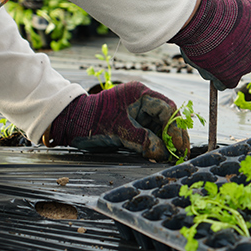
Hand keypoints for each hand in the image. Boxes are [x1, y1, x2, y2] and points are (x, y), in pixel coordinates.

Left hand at [45, 82, 188, 160]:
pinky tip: (161, 154)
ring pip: (161, 126)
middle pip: (167, 117)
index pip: (167, 108)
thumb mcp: (118, 130)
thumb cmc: (90, 121)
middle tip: (181, 153)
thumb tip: (162, 153)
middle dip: (174, 135)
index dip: (175, 127)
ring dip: (167, 141)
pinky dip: (157, 143)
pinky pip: (151, 132)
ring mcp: (138, 111)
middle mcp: (142, 100)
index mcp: (140, 93)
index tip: (178, 145)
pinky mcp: (134, 123)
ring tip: (173, 156)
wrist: (69, 123)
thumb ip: (143, 140)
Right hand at [170, 0, 250, 89]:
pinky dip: (220, 76)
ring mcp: (246, 67)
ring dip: (235, 65)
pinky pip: (228, 82)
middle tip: (236, 46)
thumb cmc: (224, 8)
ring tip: (219, 50)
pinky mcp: (228, 77)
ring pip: (244, 72)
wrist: (198, 18)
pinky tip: (211, 64)